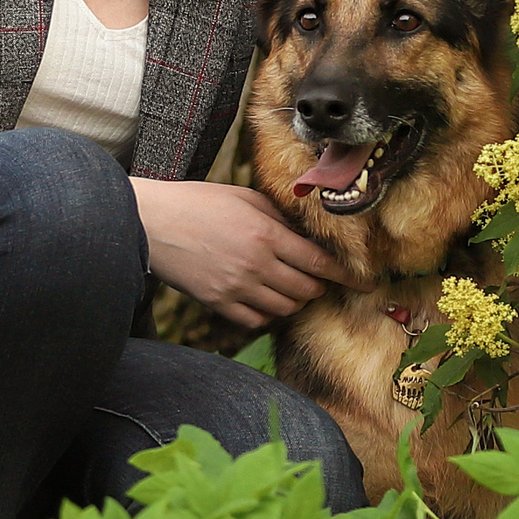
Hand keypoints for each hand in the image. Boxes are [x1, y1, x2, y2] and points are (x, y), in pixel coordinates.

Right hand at [130, 176, 367, 329]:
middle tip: (315, 277)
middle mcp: (256, 265)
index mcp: (266, 234)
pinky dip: (269, 312)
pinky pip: (258, 320)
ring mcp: (236, 288)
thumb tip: (307, 233)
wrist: (153, 223)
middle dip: (318, 286)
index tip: (365, 283)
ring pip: (286, 309)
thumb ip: (279, 216)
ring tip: (289, 285)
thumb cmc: (199, 202)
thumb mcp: (245, 197)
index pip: (320, 263)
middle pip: (307, 291)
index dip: (347, 276)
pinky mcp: (219, 303)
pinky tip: (265, 297)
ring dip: (295, 300)